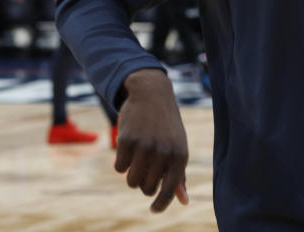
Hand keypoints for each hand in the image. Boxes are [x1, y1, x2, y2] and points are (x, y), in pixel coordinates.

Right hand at [115, 68, 189, 212]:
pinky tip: (128, 147)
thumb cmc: (167, 125)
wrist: (151, 93)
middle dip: (143, 183)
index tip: (153, 210)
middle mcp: (164, 152)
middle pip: (146, 188)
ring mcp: (145, 146)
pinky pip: (119, 167)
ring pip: (131, 181)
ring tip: (137, 158)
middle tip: (145, 168)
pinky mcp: (127, 140)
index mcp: (180, 155)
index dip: (161, 204)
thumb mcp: (178, 147)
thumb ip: (180, 175)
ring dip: (131, 174)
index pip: (170, 189)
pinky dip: (121, 162)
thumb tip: (184, 201)